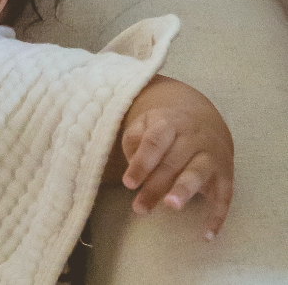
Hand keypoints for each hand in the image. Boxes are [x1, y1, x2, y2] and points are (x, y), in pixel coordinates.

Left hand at [112, 74, 233, 240]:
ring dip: (184, 191)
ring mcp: (212, 157)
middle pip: (172, 163)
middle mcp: (194, 139)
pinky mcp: (226, 176)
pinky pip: (224, 197)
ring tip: (171, 206)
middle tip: (139, 208)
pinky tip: (206, 235)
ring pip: (197, 174)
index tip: (128, 183)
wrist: (206, 119)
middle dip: (155, 187)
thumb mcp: (146, 123)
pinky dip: (217, 216)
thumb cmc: (166, 128)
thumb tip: (133, 164)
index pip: (154, 143)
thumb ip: (135, 140)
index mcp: (170, 124)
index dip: (141, 163)